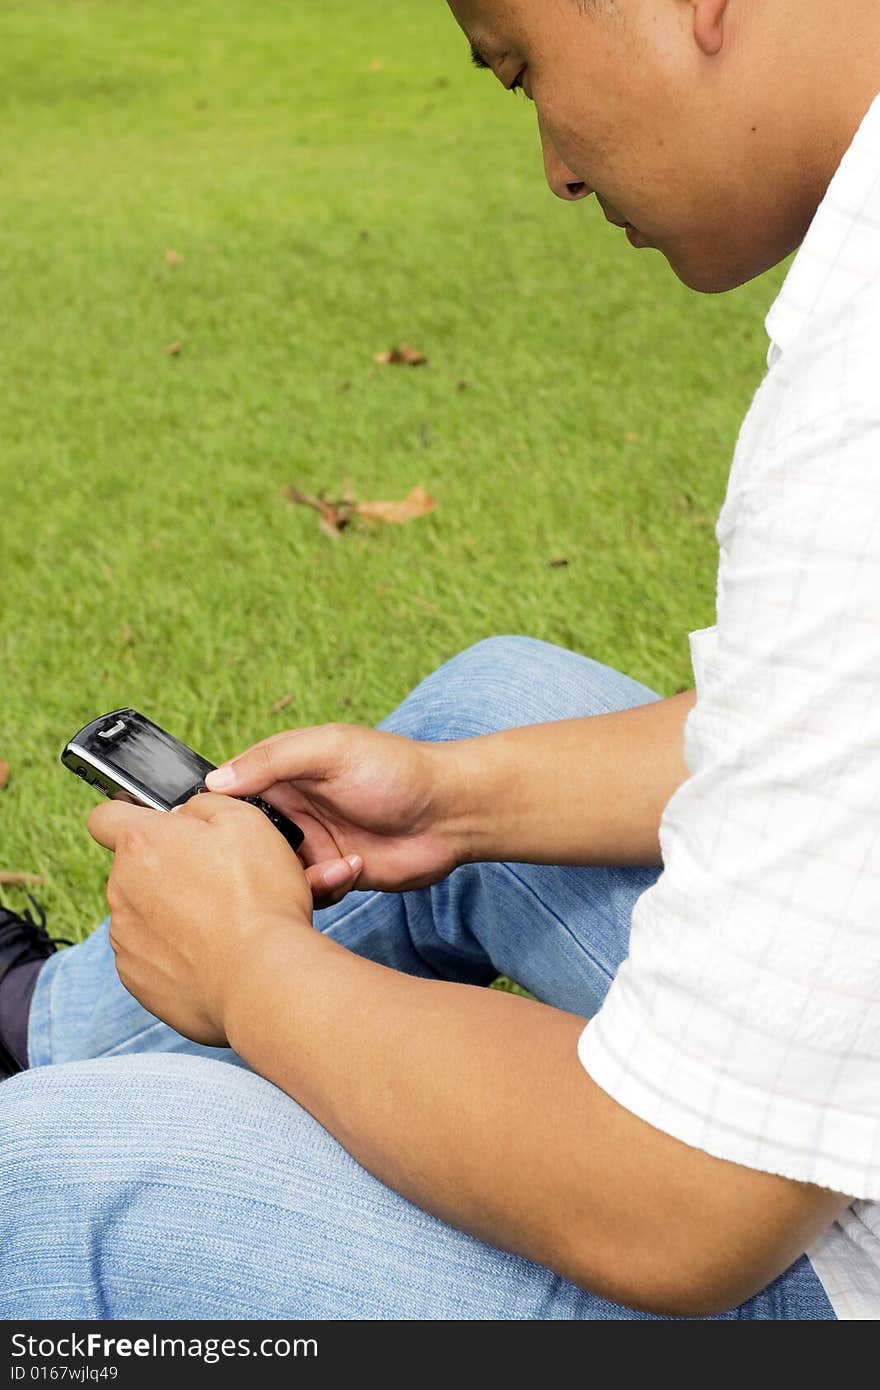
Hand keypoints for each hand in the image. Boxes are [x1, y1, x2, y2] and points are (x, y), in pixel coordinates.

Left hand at [87, 792, 312, 1045]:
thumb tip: (186, 812)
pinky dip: (173, 951)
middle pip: (133, 868)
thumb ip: (205, 804)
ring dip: (170, 911)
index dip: (129, 816)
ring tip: (219, 922)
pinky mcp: (135, 976)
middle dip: (166, 869)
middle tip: (215, 881)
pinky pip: (148, 952)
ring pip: (141, 911)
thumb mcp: (246, 822)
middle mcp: (122, 888)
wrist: (262, 976)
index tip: (156, 829)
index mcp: (142, 844)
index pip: (104, 817)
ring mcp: (124, 936)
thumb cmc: (259, 898)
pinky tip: (210, 953)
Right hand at [205, 723, 463, 902]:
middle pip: (243, 839)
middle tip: (245, 865)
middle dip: (242, 854)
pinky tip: (352, 867)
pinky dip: (322, 886)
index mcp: (283, 772)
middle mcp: (291, 809)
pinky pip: (306, 891)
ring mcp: (311, 843)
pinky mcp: (332, 874)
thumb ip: (274, 759)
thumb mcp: (331, 749)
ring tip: (316, 863)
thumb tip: (216, 782)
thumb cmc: (396, 769)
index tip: (197, 833)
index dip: (213, 813)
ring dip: (287, 875)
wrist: (452, 812)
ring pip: (270, 872)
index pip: (229, 792)